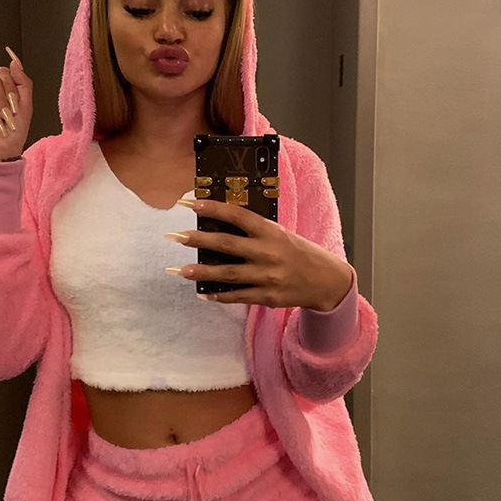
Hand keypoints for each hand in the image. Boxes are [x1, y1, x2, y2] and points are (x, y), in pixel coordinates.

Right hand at [0, 46, 32, 160]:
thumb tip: (15, 62)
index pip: (3, 72)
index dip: (10, 86)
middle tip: (5, 116)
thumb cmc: (14, 134)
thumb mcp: (26, 106)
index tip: (14, 103)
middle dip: (1, 100)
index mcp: (3, 90)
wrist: (2, 153)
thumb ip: (24, 82)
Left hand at [164, 198, 354, 309]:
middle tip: (173, 236)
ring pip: (227, 274)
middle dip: (196, 240)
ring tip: (178, 270)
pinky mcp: (267, 297)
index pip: (237, 215)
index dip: (212, 208)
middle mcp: (267, 252)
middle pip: (226, 245)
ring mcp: (267, 276)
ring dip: (200, 272)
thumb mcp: (281, 234)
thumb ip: (255, 230)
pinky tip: (202, 293)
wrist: (326, 280)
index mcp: (270, 231)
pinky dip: (218, 296)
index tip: (189, 203)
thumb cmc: (299, 252)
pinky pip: (237, 296)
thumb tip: (220, 224)